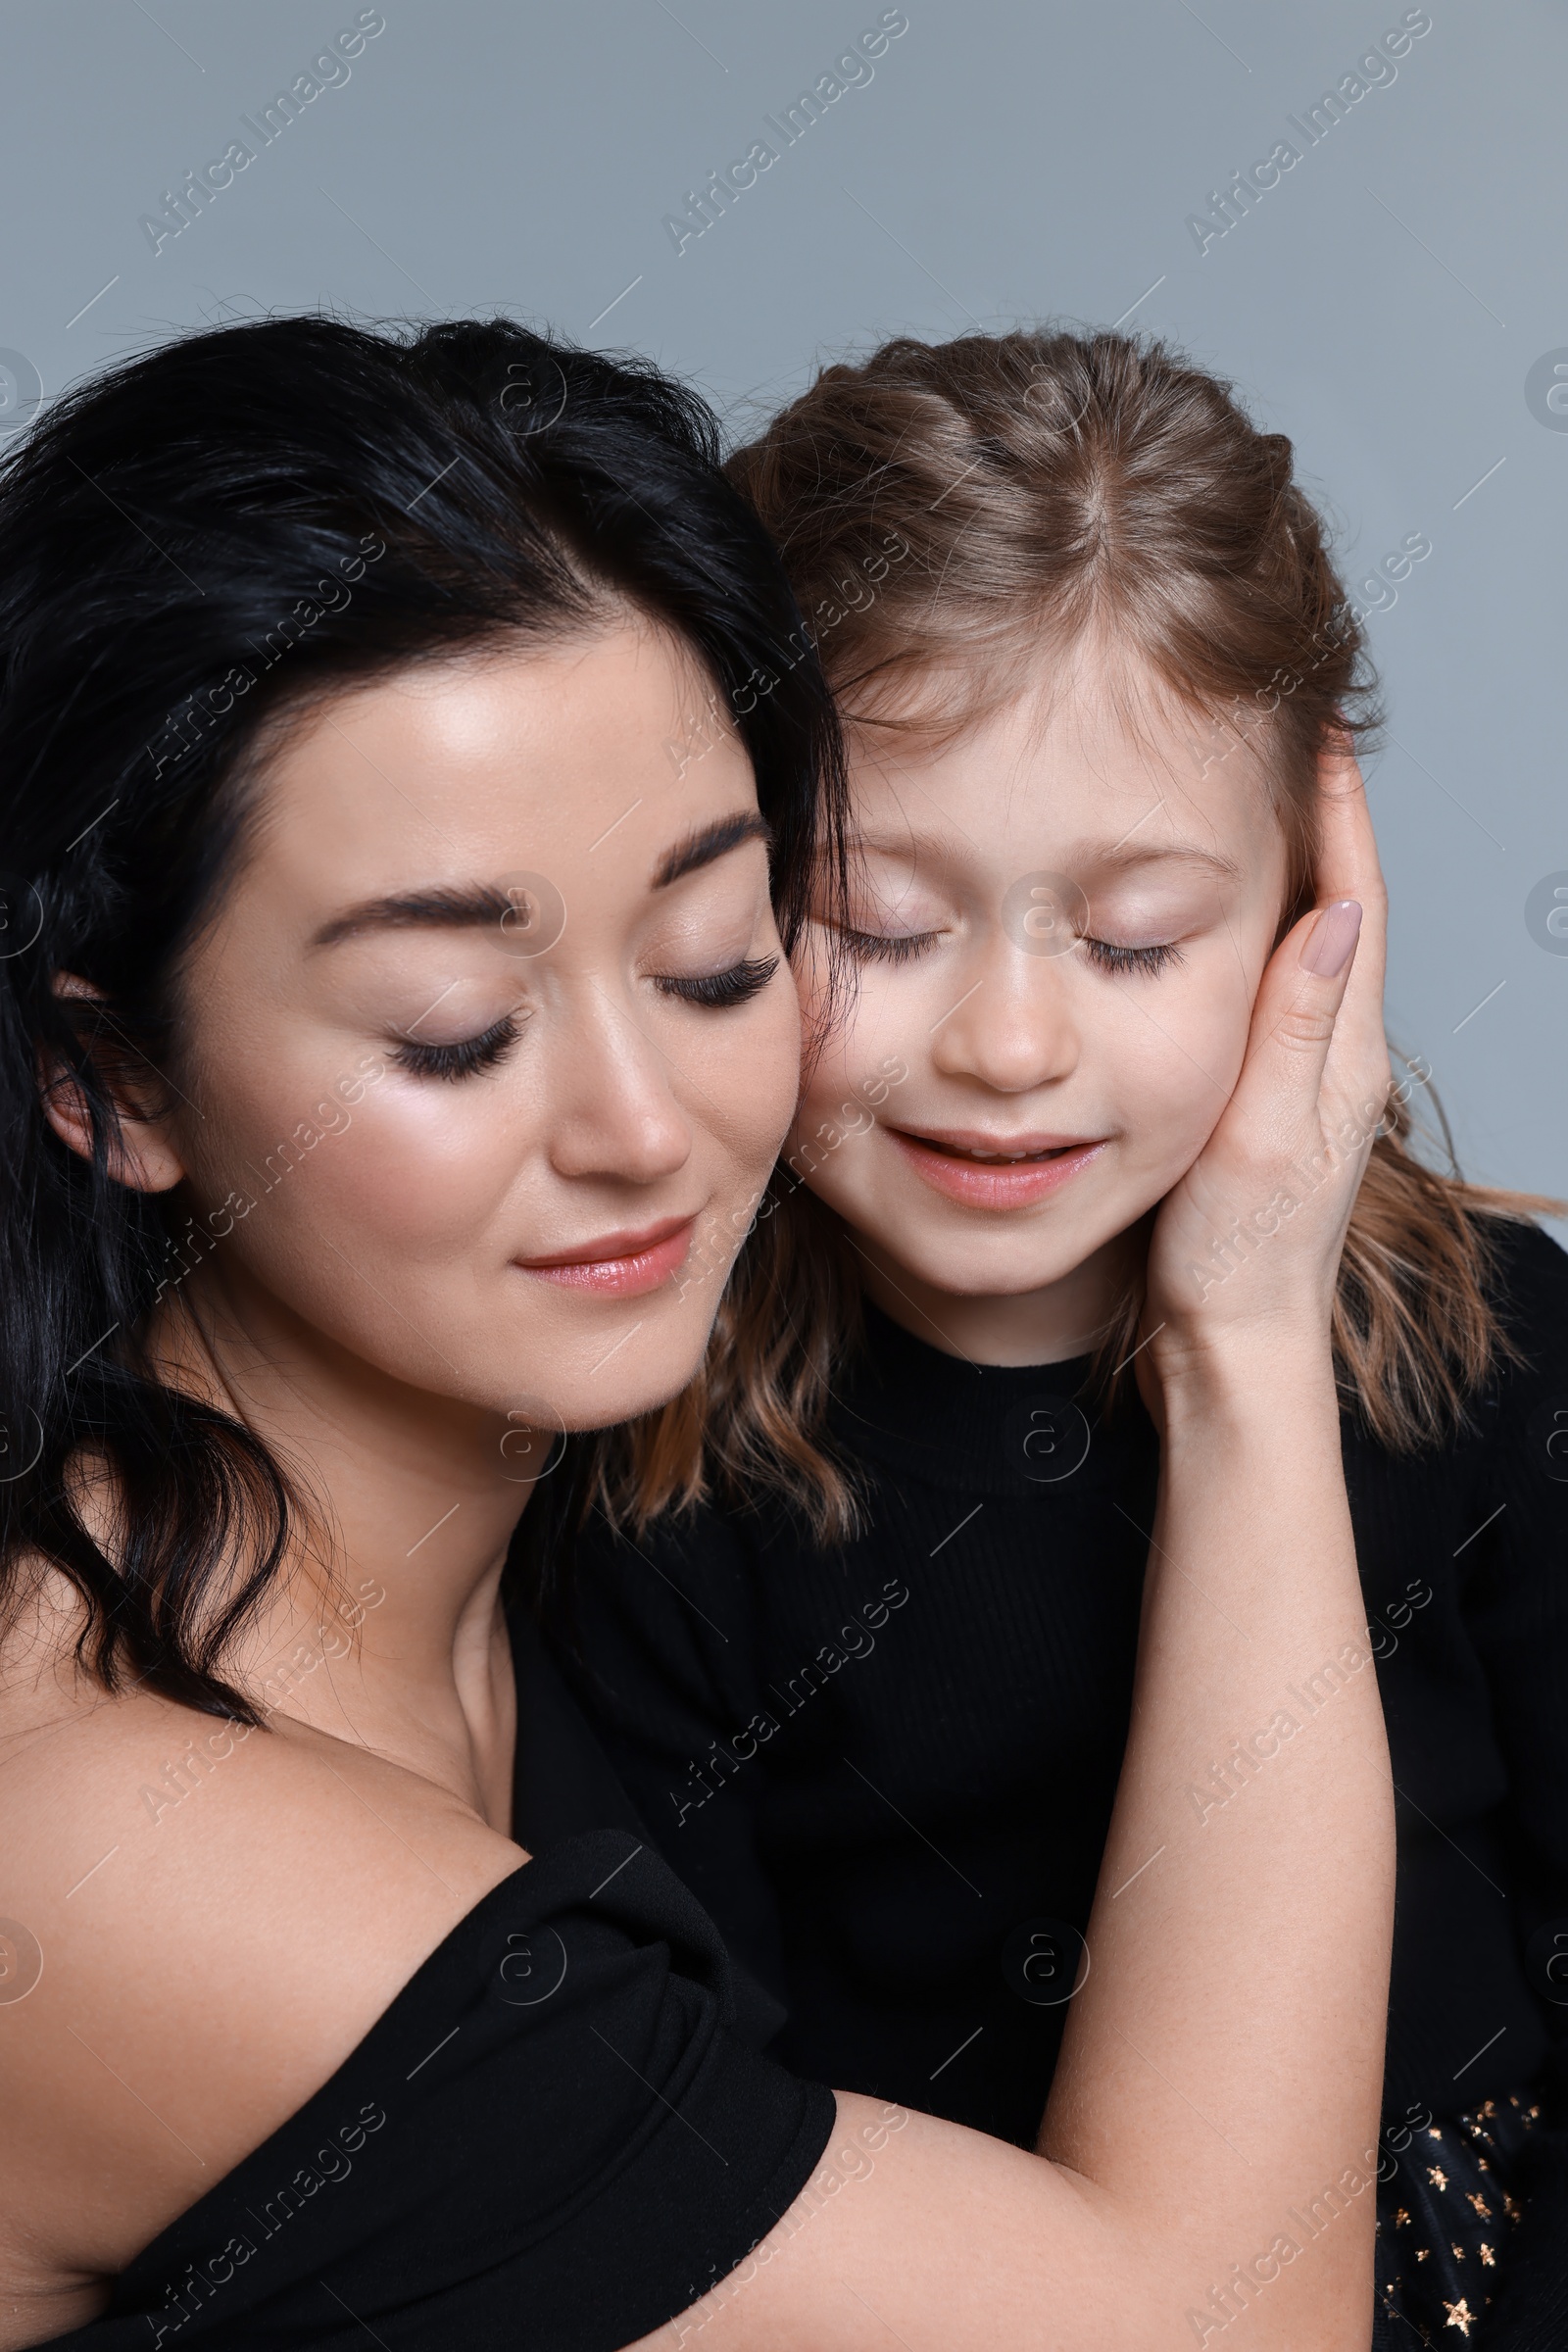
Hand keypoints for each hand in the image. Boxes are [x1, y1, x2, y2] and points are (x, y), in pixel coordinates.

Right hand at [1140, 742, 1388, 1403]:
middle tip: (1288, 740)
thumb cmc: (1239, 1261)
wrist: (1231, 1348)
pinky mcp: (1272, 1102)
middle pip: (1343, 910)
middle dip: (1323, 819)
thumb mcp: (1261, 1138)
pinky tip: (1225, 924)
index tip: (1320, 732)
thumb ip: (1294, 1030)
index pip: (1353, 904)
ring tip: (1263, 802)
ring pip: (1311, 947)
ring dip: (1297, 869)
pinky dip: (1262, 934)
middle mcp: (1338, 1059)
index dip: (1340, 812)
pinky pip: (1280, 991)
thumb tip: (1333, 915)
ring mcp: (1309, 1081)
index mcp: (1342, 1055)